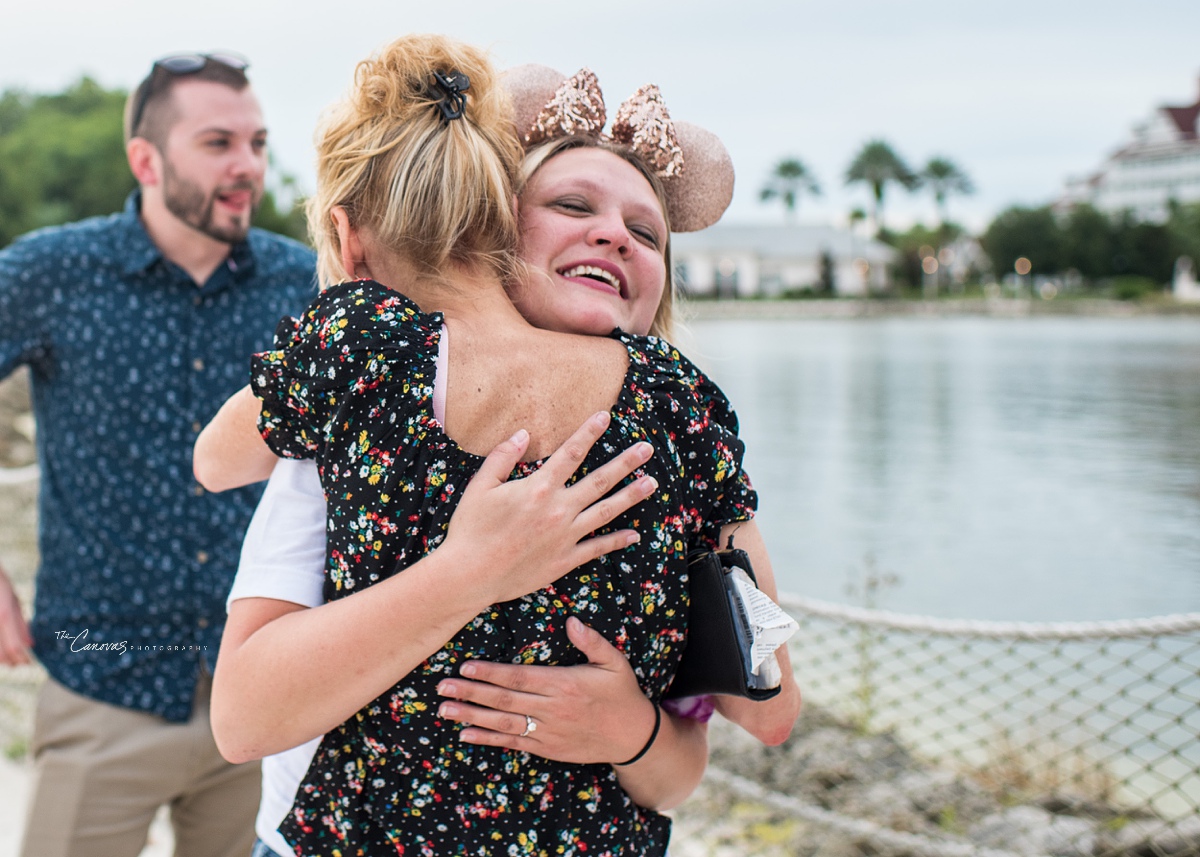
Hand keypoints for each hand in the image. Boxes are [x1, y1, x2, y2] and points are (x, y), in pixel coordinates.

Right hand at [0, 565, 32, 665]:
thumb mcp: (12, 599)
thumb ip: (20, 623)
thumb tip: (30, 645)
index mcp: (4, 615)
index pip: (14, 647)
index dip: (21, 659)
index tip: (28, 663)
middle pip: (1, 653)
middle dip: (10, 661)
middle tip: (20, 664)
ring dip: (1, 657)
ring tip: (10, 659)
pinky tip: (2, 651)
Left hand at [435, 616, 656, 764]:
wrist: (634, 737)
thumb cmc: (621, 694)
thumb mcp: (615, 663)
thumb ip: (592, 641)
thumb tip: (571, 621)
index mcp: (564, 684)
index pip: (519, 677)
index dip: (490, 673)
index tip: (465, 667)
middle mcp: (552, 709)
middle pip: (504, 700)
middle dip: (471, 692)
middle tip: (442, 687)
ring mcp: (548, 731)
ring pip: (503, 723)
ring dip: (472, 716)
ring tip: (445, 709)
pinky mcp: (547, 748)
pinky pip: (513, 743)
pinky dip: (488, 739)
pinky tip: (466, 733)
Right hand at [445, 411, 656, 605]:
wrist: (469, 575)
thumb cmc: (470, 529)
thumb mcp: (480, 486)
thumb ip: (503, 457)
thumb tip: (523, 433)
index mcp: (538, 488)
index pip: (570, 453)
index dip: (589, 432)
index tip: (606, 416)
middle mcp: (558, 510)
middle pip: (600, 481)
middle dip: (625, 462)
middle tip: (647, 449)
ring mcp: (565, 536)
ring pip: (606, 512)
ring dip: (631, 496)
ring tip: (652, 483)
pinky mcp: (564, 560)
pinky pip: (597, 548)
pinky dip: (617, 541)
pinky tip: (635, 534)